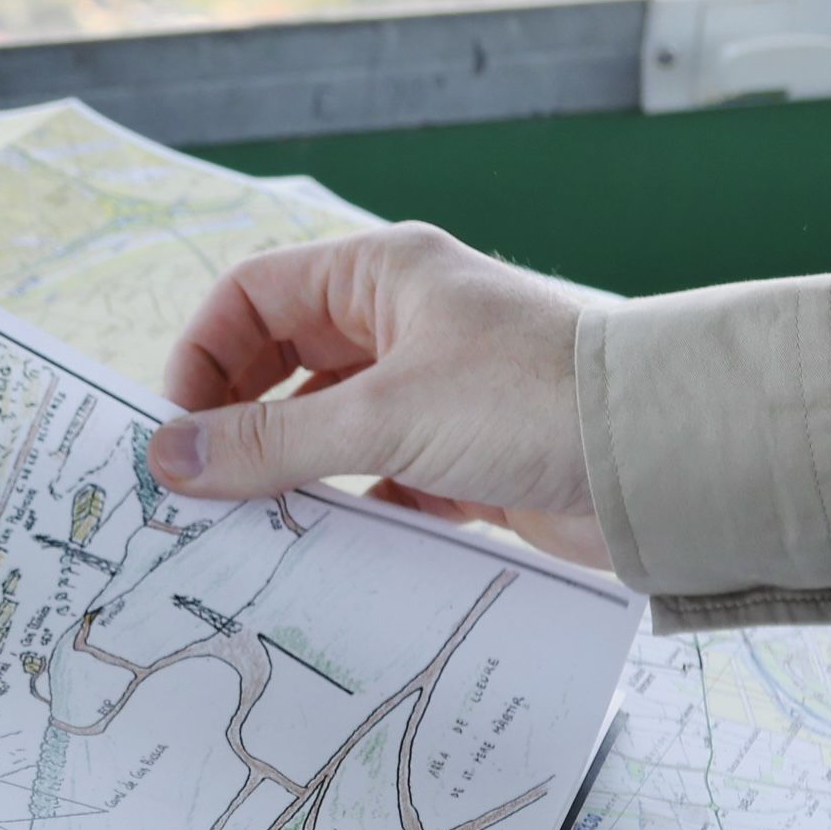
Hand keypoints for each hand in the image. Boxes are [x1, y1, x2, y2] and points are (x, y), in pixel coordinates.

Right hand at [149, 224, 607, 565]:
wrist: (661, 460)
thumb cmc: (533, 400)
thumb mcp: (385, 417)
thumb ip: (271, 442)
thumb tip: (169, 457)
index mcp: (382, 277)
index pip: (255, 295)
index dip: (204, 355)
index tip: (178, 429)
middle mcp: (404, 325)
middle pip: (283, 366)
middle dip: (239, 423)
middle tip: (198, 490)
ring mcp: (433, 393)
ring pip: (328, 431)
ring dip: (290, 476)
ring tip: (249, 530)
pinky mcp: (462, 459)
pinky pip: (377, 484)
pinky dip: (348, 514)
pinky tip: (327, 552)